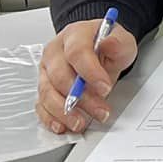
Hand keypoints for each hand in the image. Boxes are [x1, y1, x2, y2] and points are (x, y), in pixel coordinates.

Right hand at [36, 19, 138, 133]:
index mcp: (74, 36)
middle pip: (60, 76)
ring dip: (64, 111)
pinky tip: (62, 125)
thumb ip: (118, 43)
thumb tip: (109, 43)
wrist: (97, 49)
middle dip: (81, 97)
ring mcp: (47, 71)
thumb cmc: (106, 44)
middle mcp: (55, 53)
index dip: (90, 72)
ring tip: (81, 122)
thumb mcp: (121, 40)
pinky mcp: (45, 87)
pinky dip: (50, 117)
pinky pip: (41, 104)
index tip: (105, 88)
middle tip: (100, 110)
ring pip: (47, 93)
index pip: (77, 52)